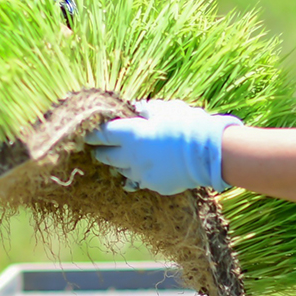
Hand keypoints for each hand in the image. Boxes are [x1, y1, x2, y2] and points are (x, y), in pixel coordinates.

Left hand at [83, 99, 240, 194]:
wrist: (211, 152)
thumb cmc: (188, 124)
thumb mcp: (165, 109)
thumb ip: (145, 110)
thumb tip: (135, 109)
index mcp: (131, 134)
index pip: (101, 135)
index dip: (91, 134)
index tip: (85, 133)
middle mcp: (131, 157)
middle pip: (105, 156)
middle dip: (100, 152)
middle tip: (96, 148)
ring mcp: (142, 175)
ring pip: (121, 171)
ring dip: (119, 164)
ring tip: (122, 157)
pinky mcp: (154, 186)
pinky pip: (140, 180)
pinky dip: (140, 173)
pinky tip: (146, 167)